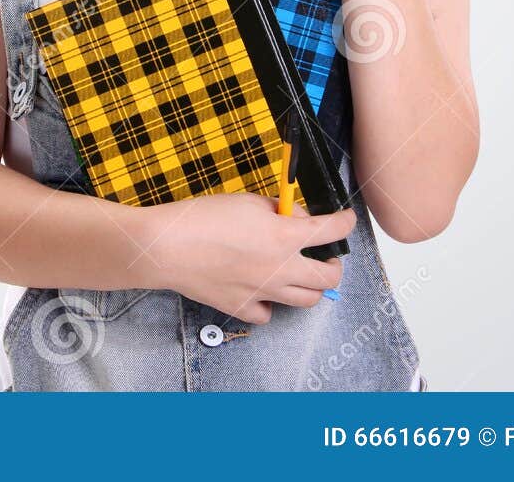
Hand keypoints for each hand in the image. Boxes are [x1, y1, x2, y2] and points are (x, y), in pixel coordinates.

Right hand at [139, 192, 353, 323]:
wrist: (167, 247)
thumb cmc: (201, 218)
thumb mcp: (246, 200)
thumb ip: (277, 209)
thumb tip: (293, 218)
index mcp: (285, 237)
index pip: (332, 230)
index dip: (345, 223)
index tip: (345, 220)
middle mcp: (281, 269)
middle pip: (329, 277)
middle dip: (335, 265)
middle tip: (327, 256)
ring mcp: (264, 292)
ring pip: (307, 301)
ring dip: (310, 287)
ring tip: (300, 275)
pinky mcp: (243, 307)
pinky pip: (269, 313)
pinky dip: (271, 304)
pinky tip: (262, 291)